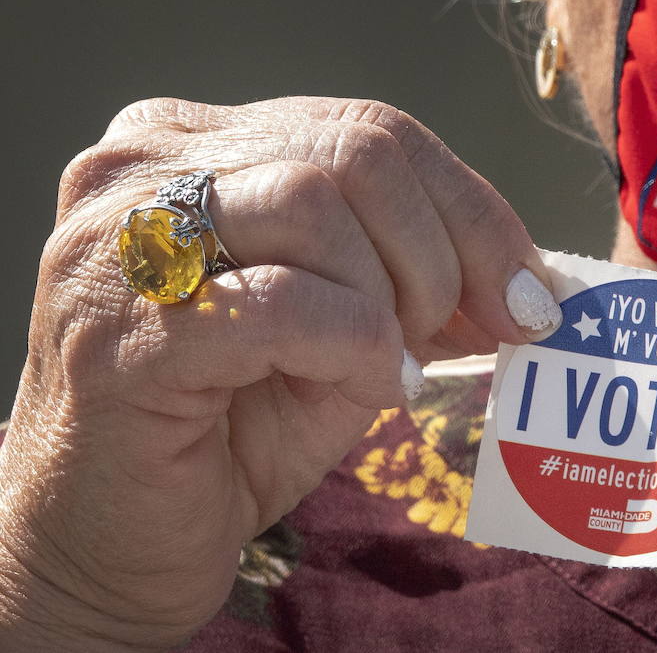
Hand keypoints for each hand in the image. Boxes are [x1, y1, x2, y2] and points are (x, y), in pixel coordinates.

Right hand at [0, 97, 562, 649]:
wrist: (111, 544)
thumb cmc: (234, 427)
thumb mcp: (347, 327)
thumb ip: (415, 275)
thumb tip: (527, 274)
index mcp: (199, 144)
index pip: (370, 129)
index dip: (471, 208)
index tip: (528, 292)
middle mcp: (145, 168)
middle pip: (353, 150)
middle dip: (446, 248)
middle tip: (473, 332)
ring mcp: (120, 241)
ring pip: (313, 202)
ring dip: (393, 296)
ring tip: (392, 367)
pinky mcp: (117, 328)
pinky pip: (279, 302)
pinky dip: (355, 344)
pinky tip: (367, 388)